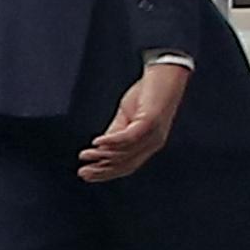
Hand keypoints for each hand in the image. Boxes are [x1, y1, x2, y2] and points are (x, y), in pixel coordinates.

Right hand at [80, 59, 191, 183]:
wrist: (166, 74)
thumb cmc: (148, 93)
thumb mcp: (127, 117)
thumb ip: (116, 133)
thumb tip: (100, 148)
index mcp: (148, 144)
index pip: (126, 165)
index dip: (106, 173)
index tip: (86, 175)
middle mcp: (153, 143)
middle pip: (126, 164)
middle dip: (103, 170)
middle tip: (83, 173)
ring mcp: (153, 134)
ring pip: (126, 152)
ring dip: (103, 156)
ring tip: (85, 155)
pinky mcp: (151, 122)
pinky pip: (128, 137)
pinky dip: (111, 141)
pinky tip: (96, 142)